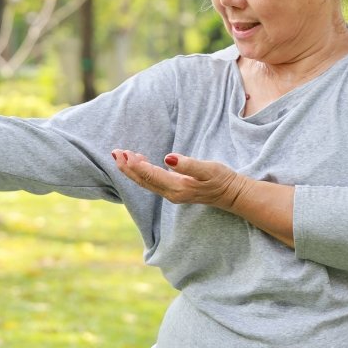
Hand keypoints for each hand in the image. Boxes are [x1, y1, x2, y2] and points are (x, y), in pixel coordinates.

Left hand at [111, 150, 248, 208]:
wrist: (232, 194)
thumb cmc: (221, 179)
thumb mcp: (208, 169)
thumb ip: (188, 165)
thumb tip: (168, 158)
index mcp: (177, 187)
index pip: (151, 176)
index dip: (136, 165)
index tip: (124, 153)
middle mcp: (171, 194)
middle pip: (143, 181)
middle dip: (127, 167)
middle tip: (115, 152)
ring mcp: (171, 194)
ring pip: (146, 183)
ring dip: (132, 170)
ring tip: (121, 156)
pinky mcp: (174, 191)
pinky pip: (152, 183)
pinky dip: (142, 172)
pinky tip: (139, 162)